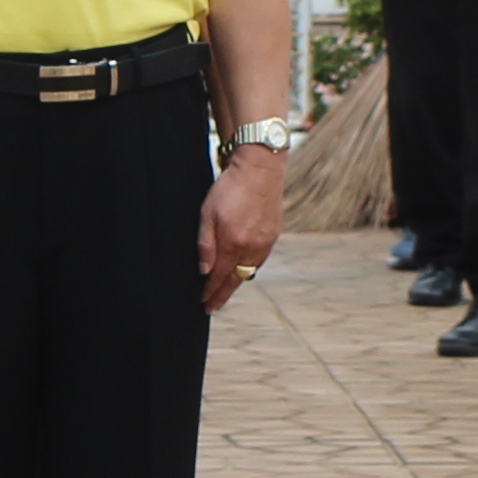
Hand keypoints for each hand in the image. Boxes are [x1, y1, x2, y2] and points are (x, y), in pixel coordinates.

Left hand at [198, 147, 281, 312]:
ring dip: (235, 283)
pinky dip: (248, 269)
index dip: (210, 291)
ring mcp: (264, 243)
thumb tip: (204, 271)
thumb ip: (206, 244)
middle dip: (222, 295)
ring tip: (224, 292)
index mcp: (233, 243)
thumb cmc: (230, 188)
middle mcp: (251, 248)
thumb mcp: (207, 213)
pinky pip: (258, 260)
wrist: (260, 170)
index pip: (219, 276)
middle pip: (235, 280)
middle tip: (212, 307)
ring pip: (249, 272)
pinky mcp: (273, 236)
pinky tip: (241, 270)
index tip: (204, 303)